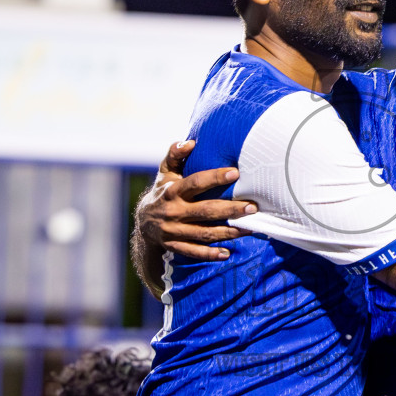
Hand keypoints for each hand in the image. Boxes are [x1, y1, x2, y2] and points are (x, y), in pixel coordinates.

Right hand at [136, 139, 256, 260]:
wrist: (143, 222)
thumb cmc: (162, 191)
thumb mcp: (165, 172)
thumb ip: (175, 155)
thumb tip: (190, 142)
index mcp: (172, 191)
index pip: (196, 182)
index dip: (215, 177)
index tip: (235, 173)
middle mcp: (173, 211)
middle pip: (205, 211)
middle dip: (230, 209)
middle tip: (252, 207)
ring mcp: (173, 231)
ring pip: (204, 233)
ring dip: (228, 233)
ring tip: (249, 229)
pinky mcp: (174, 246)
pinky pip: (194, 252)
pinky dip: (210, 254)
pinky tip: (228, 253)